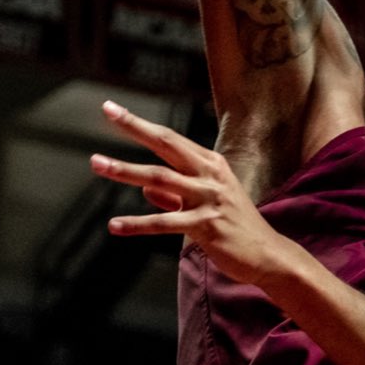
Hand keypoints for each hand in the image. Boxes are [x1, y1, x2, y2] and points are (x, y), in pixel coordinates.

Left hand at [91, 100, 301, 290]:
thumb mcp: (205, 203)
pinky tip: (114, 226)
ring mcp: (209, 198)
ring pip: (159, 178)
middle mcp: (210, 174)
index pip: (169, 138)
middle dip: (135, 127)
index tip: (112, 109)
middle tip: (107, 112)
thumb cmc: (234, 227)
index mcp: (210, 163)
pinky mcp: (206, 226)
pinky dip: (137, 224)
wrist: (267, 255)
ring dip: (125, 170)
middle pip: (166, 144)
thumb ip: (174, 195)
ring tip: (97, 164)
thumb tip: (145, 188)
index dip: (139, 123)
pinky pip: (164, 223)